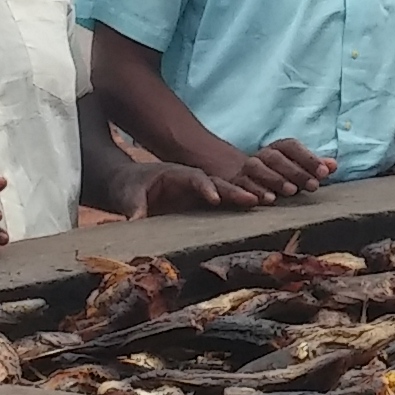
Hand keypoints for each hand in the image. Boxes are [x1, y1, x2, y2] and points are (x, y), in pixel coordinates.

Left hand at [124, 161, 254, 216]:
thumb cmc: (128, 186)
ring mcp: (198, 192)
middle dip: (234, 191)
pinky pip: (221, 206)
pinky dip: (237, 210)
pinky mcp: (200, 204)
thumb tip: (136, 221)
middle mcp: (192, 181)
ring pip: (224, 193)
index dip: (205, 186)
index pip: (194, 177)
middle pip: (217, 183)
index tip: (214, 198)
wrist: (128, 185)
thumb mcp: (128, 195)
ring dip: (242, 199)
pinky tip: (255, 218)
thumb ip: (134, 207)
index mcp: (175, 174)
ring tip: (266, 205)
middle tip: (254, 199)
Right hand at [220, 139, 333, 201]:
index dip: (309, 158)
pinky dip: (249, 191)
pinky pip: (238, 185)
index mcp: (277, 149)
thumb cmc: (276, 174)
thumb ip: (313, 166)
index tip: (325, 172)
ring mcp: (246, 169)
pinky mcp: (233, 183)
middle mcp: (261, 156)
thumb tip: (334, 165)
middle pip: (276, 157)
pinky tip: (263, 200)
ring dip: (274, 178)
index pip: (292, 147)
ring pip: (256, 168)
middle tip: (313, 185)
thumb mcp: (294, 169)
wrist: (238, 177)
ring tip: (291, 191)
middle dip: (295, 171)